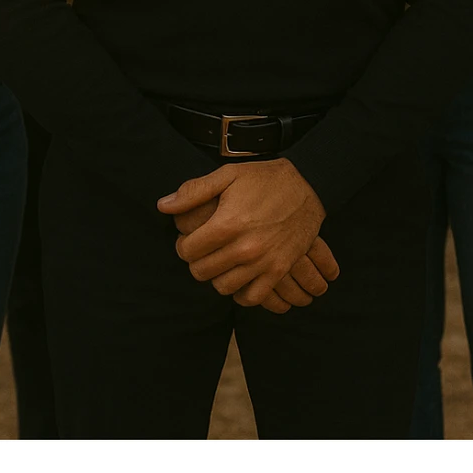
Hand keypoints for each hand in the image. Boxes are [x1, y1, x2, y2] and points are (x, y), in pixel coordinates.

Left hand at [158, 158, 326, 307]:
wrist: (308, 186)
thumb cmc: (265, 179)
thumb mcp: (228, 175)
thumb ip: (193, 192)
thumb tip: (163, 206)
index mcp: (227, 224)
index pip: (187, 251)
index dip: (183, 244)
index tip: (189, 239)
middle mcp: (244, 248)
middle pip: (201, 272)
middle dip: (196, 260)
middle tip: (203, 249)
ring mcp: (263, 263)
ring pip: (223, 287)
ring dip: (217, 276)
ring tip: (220, 260)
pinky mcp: (279, 271)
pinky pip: (252, 298)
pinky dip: (241, 292)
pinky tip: (239, 275)